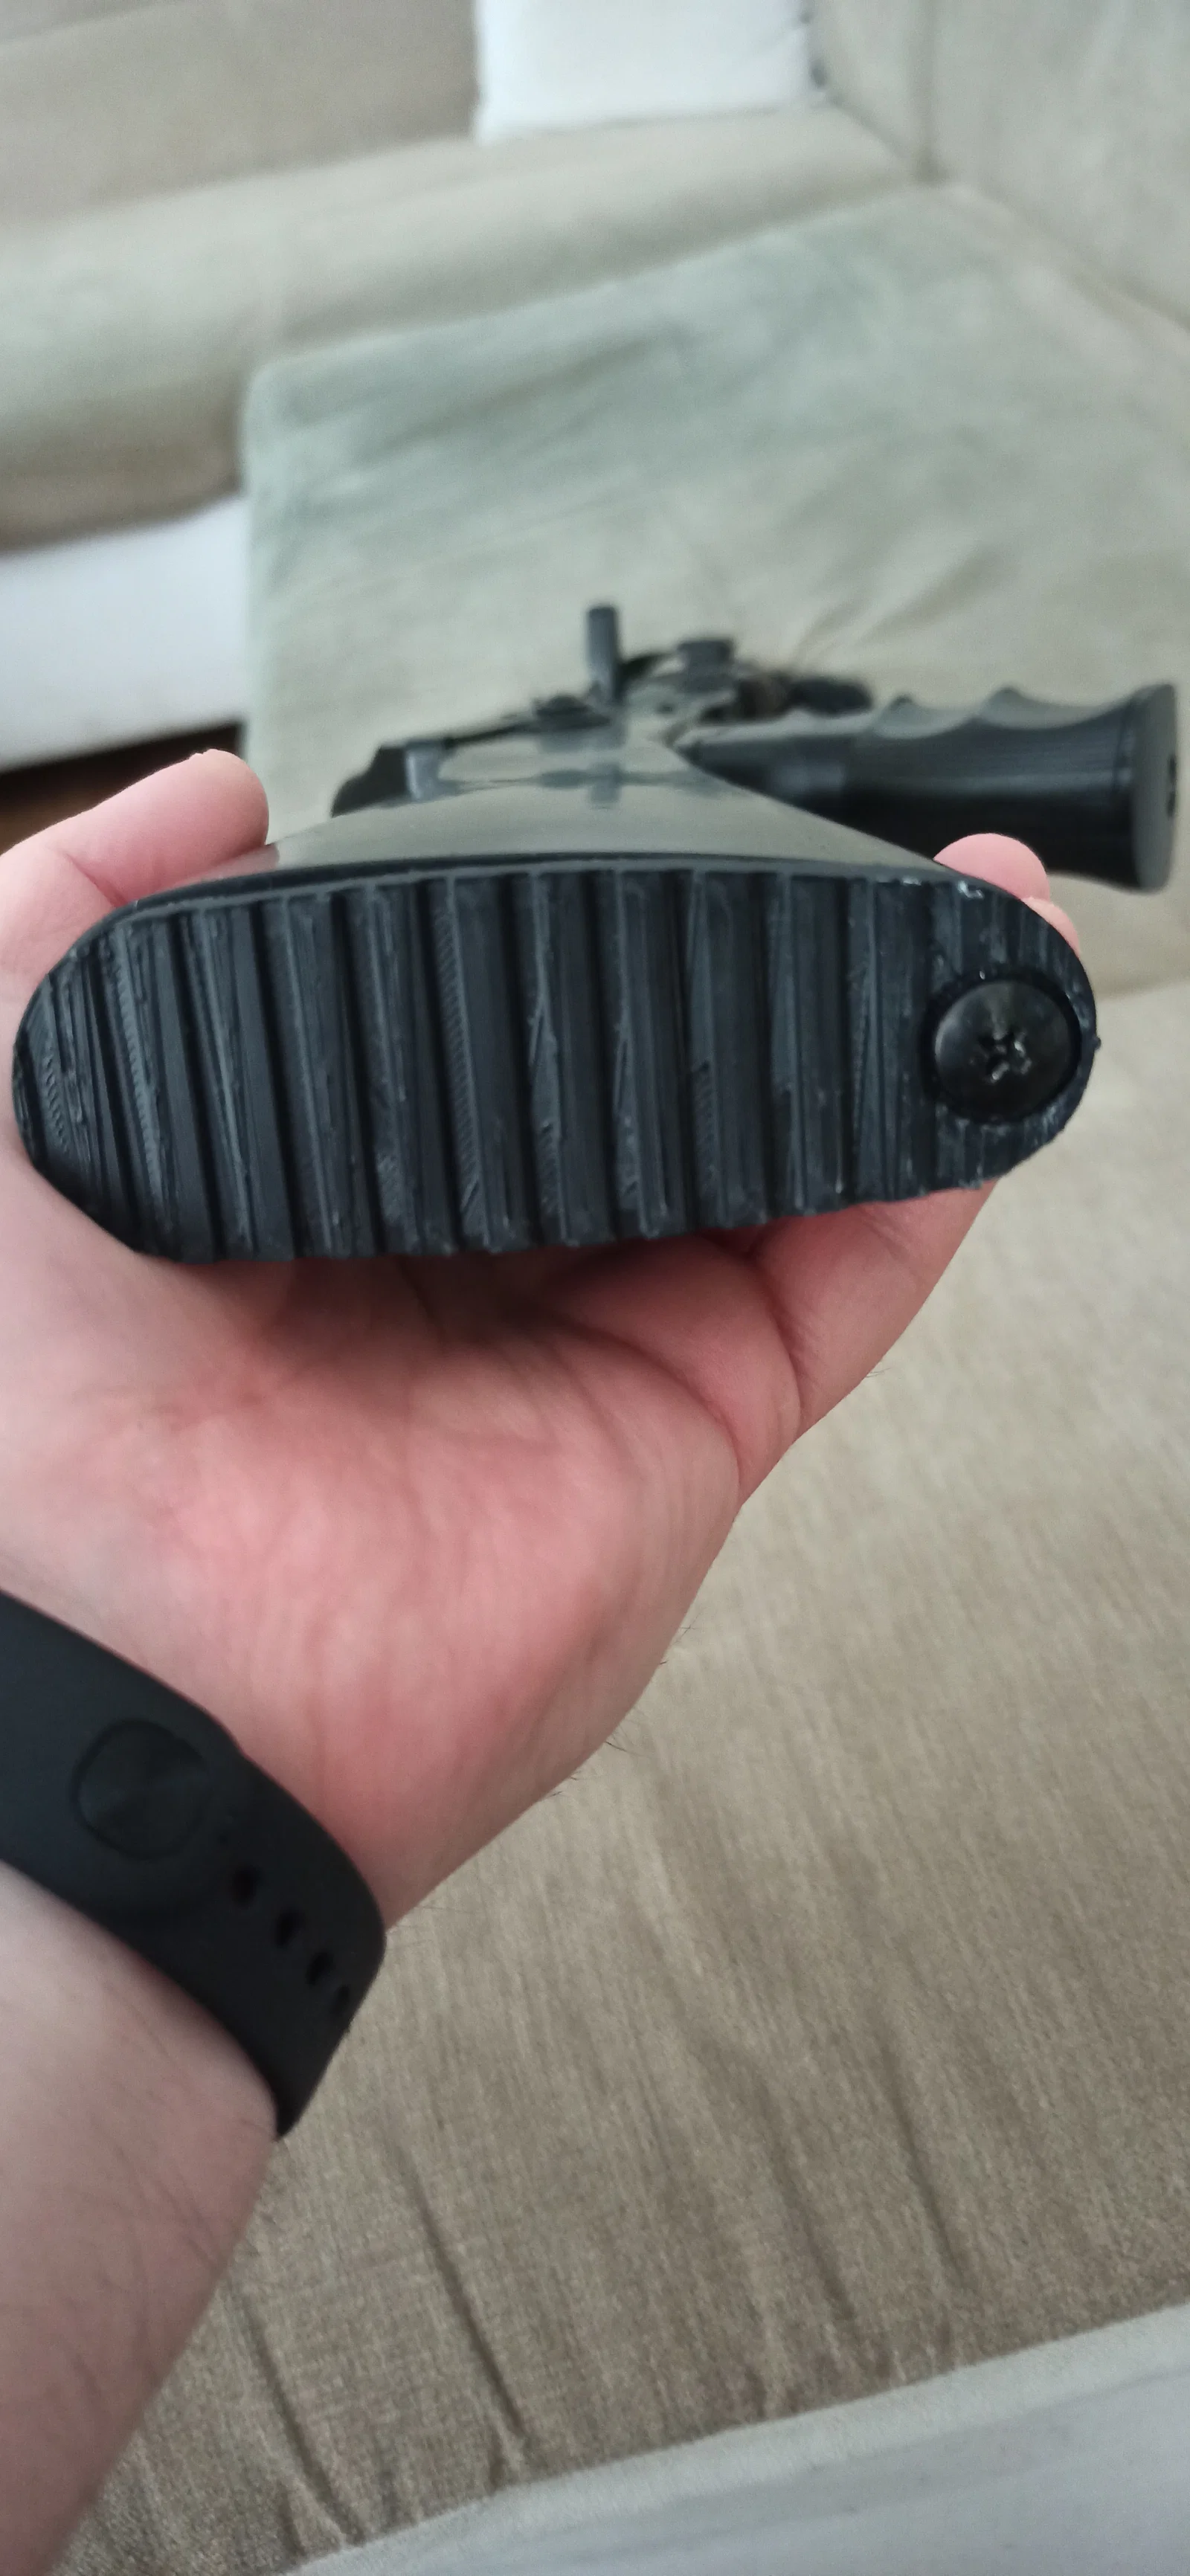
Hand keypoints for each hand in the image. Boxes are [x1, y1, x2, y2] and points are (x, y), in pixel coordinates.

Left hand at [0, 756, 1074, 1918]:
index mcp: (301, 1187)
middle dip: (733, 981)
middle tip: (825, 859)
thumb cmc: (16, 1410)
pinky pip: (835, 1281)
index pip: (465, 1039)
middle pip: (633, 1100)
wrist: (108, 1668)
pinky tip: (967, 1044)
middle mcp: (453, 1263)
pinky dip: (919, 1173)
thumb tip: (216, 796)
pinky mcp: (684, 1426)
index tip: (628, 831)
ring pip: (763, 1170)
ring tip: (956, 907)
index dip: (552, 938)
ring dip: (858, 1039)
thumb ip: (74, 916)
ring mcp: (582, 1347)